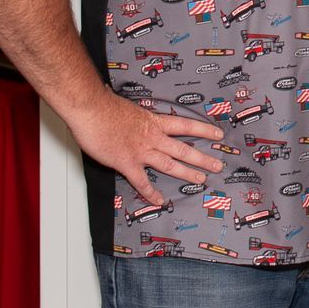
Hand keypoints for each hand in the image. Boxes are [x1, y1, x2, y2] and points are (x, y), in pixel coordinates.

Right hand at [66, 91, 223, 206]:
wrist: (91, 110)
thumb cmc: (105, 106)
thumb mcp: (130, 108)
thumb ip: (138, 117)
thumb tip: (137, 119)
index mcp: (154, 122)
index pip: (185, 125)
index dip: (203, 130)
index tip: (217, 134)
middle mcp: (152, 137)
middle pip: (184, 149)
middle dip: (202, 158)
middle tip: (217, 165)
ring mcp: (141, 151)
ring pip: (170, 165)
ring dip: (187, 173)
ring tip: (202, 179)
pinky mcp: (127, 163)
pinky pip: (142, 182)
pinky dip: (151, 193)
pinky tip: (159, 201)